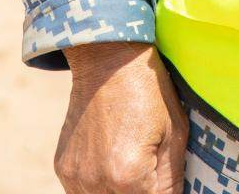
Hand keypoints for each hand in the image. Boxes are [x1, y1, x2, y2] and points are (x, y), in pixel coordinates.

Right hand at [55, 42, 188, 193]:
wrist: (109, 59)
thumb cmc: (148, 90)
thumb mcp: (175, 133)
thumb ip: (171, 180)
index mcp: (127, 177)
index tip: (161, 181)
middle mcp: (96, 183)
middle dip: (141, 192)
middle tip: (150, 170)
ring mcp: (75, 178)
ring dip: (120, 193)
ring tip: (131, 163)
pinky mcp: (64, 168)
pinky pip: (82, 192)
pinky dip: (99, 187)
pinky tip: (113, 162)